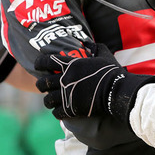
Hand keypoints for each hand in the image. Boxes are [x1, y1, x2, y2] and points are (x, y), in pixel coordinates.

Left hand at [35, 42, 154, 121]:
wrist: (116, 91)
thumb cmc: (111, 72)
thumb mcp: (104, 55)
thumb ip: (95, 47)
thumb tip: (88, 42)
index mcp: (70, 65)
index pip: (46, 61)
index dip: (39, 62)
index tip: (37, 65)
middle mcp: (64, 79)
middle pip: (42, 83)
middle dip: (40, 84)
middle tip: (42, 85)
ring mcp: (66, 95)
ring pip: (47, 100)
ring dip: (47, 100)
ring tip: (49, 100)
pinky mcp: (70, 109)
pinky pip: (56, 112)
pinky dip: (56, 111)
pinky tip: (59, 110)